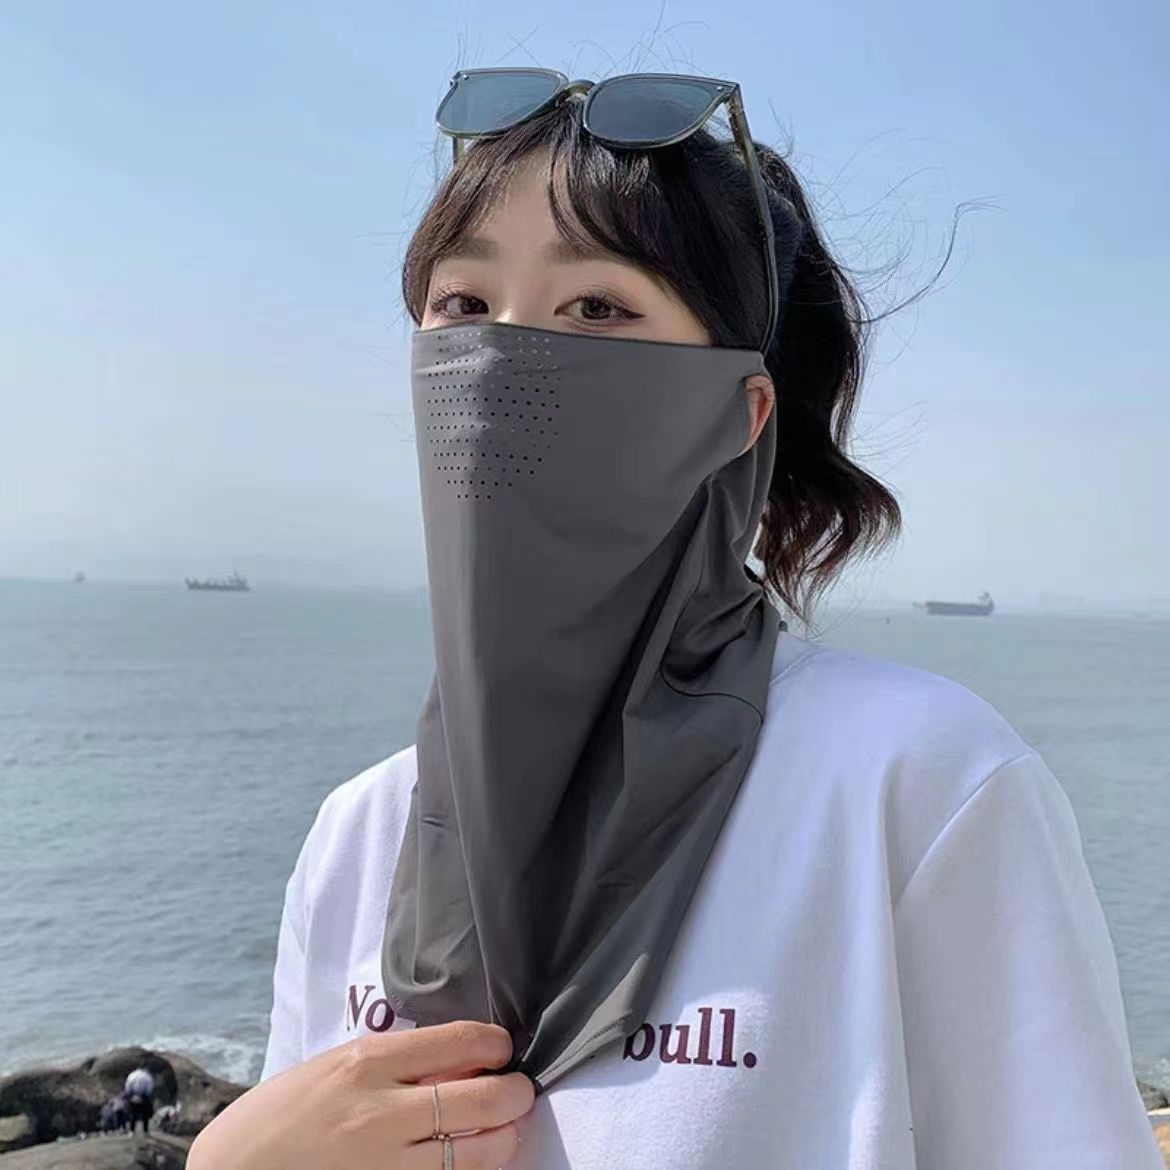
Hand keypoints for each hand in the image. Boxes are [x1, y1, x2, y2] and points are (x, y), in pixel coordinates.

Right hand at [188, 1021, 533, 1169]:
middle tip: (518, 1092)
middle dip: (516, 1093)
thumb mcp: (336, 1067)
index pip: (460, 1040)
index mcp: (367, 1061)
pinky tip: (467, 1162)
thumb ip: (395, 1062)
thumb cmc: (283, 1113)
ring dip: (503, 1139)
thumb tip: (460, 1058)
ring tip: (502, 1131)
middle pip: (484, 1098)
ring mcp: (384, 1163)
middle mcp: (381, 1111)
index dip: (496, 1044)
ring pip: (478, 1152)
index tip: (501, 1049)